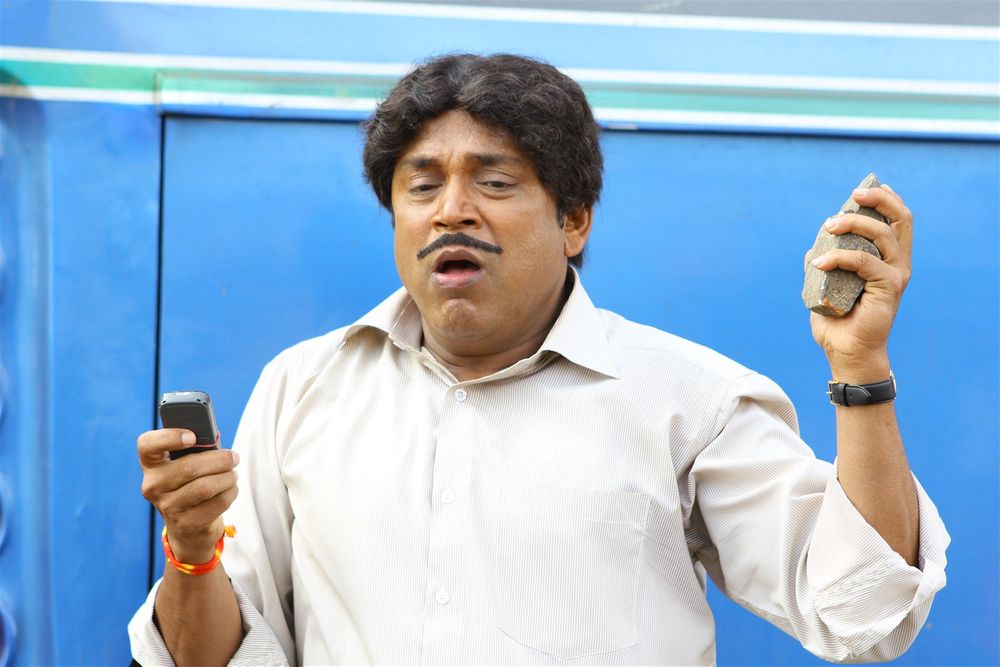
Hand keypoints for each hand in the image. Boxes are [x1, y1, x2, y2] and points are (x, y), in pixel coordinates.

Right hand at [138, 429, 239, 562]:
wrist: (188, 526)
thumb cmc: (191, 483)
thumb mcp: (187, 464)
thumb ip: (196, 450)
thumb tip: (215, 442)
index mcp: (151, 464)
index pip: (147, 445)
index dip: (169, 437)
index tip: (193, 436)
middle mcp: (153, 485)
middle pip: (190, 467)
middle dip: (220, 460)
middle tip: (233, 457)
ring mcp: (167, 507)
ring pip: (206, 486)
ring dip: (228, 477)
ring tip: (233, 475)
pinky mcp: (185, 524)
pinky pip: (217, 502)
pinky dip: (231, 492)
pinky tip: (230, 489)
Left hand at [807, 184, 912, 382]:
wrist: (845, 351)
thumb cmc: (838, 321)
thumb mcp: (826, 285)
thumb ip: (824, 264)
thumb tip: (813, 248)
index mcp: (888, 259)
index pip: (897, 221)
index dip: (886, 199)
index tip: (864, 189)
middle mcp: (898, 263)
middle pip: (900, 219)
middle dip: (878, 201)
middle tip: (852, 197)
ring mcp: (896, 275)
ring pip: (881, 235)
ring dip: (853, 224)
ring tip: (827, 226)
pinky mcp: (889, 288)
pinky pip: (864, 262)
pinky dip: (839, 258)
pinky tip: (819, 264)